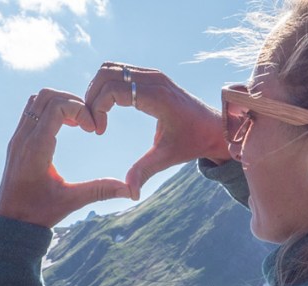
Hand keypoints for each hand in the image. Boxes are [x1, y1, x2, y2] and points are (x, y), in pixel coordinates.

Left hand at [0, 89, 132, 228]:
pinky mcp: (16, 141)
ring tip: (78, 122)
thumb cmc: (38, 214)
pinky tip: (66, 127)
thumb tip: (130, 191)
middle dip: (72, 101)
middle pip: (46, 95)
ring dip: (60, 103)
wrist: (9, 223)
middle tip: (88, 121)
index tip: (92, 129)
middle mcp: (23, 138)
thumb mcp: (71, 201)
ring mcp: (17, 138)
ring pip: (36, 100)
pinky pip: (32, 111)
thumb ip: (100, 191)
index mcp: (36, 149)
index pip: (56, 106)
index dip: (80, 109)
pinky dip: (50, 110)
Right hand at [84, 63, 230, 200]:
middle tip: (92, 123)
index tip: (98, 132)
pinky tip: (106, 110)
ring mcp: (153, 75)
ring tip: (97, 116)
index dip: (97, 108)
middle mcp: (154, 79)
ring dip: (97, 90)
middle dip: (92, 97)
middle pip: (107, 73)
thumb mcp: (167, 157)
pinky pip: (120, 73)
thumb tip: (130, 193)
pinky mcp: (151, 77)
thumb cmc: (193, 142)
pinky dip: (107, 87)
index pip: (113, 89)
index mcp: (157, 97)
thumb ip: (145, 172)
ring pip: (111, 69)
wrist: (215, 128)